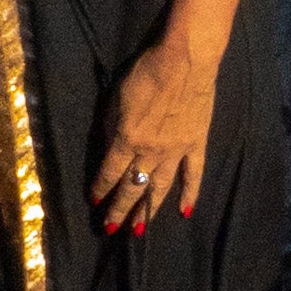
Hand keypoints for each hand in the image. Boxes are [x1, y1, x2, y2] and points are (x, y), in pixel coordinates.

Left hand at [93, 37, 218, 235]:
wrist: (186, 58)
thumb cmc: (147, 72)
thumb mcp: (117, 98)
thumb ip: (112, 128)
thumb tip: (110, 151)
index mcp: (126, 140)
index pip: (109, 173)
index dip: (100, 189)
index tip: (94, 201)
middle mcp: (149, 152)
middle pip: (131, 187)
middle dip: (118, 209)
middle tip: (110, 229)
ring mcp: (175, 151)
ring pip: (159, 188)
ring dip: (147, 211)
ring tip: (138, 231)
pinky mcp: (196, 143)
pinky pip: (193, 174)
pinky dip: (190, 193)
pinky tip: (185, 211)